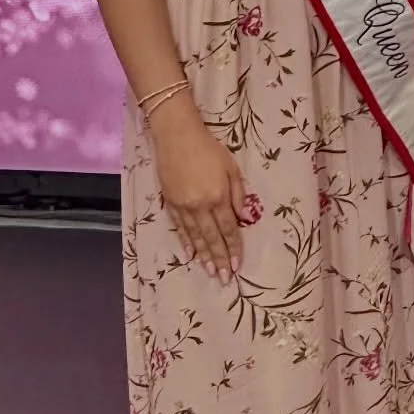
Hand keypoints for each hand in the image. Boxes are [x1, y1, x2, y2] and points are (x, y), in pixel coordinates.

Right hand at [149, 97, 245, 279]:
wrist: (177, 136)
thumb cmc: (209, 149)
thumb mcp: (232, 168)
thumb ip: (238, 194)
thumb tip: (243, 219)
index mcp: (218, 197)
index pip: (228, 229)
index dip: (233, 248)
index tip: (237, 264)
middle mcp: (200, 206)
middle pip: (212, 238)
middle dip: (219, 259)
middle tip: (224, 278)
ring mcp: (183, 206)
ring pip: (195, 237)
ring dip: (203, 256)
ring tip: (210, 272)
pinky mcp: (170, 203)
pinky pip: (179, 228)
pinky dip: (186, 242)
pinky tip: (190, 255)